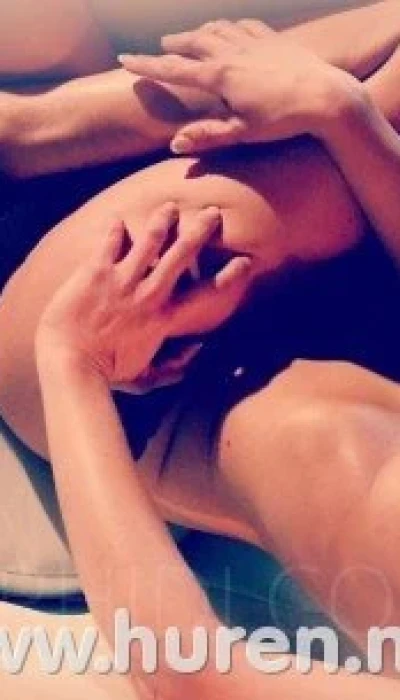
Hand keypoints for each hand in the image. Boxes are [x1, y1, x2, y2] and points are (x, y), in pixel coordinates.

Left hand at [35, 203, 250, 387]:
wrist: (71, 362)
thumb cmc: (108, 374)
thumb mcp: (146, 377)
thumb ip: (173, 367)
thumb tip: (196, 350)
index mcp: (164, 318)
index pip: (206, 293)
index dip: (229, 276)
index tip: (245, 262)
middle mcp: (149, 293)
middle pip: (182, 253)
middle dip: (200, 230)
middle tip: (212, 213)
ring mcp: (123, 279)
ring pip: (150, 240)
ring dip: (162, 221)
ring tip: (169, 207)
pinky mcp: (96, 272)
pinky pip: (109, 243)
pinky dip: (114, 230)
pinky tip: (117, 219)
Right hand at [119, 20, 342, 152]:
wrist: (325, 97)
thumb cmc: (282, 120)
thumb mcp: (243, 132)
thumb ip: (208, 137)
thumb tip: (175, 144)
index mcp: (220, 77)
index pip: (174, 70)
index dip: (147, 65)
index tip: (124, 60)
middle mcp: (232, 53)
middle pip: (193, 42)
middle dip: (173, 45)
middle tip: (159, 46)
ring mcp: (253, 42)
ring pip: (217, 28)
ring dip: (198, 31)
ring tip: (188, 36)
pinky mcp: (273, 39)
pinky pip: (243, 25)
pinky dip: (228, 25)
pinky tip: (229, 28)